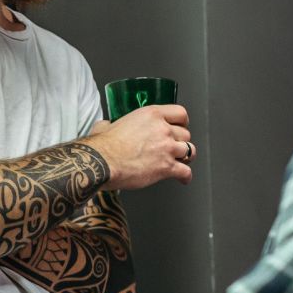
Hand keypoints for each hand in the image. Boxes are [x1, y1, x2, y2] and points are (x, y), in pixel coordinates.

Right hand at [83, 105, 198, 190]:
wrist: (102, 162)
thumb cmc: (103, 146)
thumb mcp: (107, 125)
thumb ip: (111, 124)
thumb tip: (105, 126)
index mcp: (151, 115)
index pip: (180, 113)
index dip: (182, 122)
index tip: (180, 126)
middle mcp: (163, 129)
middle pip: (185, 134)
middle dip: (181, 141)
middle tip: (175, 147)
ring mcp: (167, 148)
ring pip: (190, 151)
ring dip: (186, 157)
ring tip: (181, 161)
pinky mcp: (166, 167)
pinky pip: (185, 172)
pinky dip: (185, 177)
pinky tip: (183, 179)